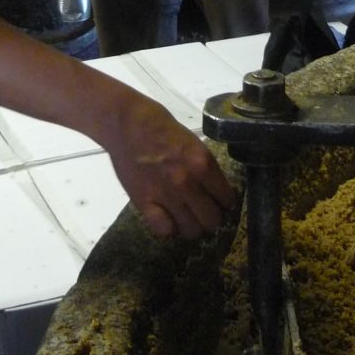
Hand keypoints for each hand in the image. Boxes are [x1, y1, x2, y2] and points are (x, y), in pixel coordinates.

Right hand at [106, 100, 237, 239]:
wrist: (127, 124)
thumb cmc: (162, 129)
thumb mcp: (194, 144)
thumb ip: (206, 170)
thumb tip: (216, 193)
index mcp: (203, 163)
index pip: (227, 199)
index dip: (224, 202)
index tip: (219, 202)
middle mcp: (187, 182)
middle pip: (212, 220)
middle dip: (211, 217)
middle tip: (203, 211)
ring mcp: (165, 195)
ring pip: (191, 230)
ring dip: (191, 225)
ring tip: (186, 216)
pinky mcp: (144, 203)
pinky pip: (164, 230)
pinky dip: (168, 228)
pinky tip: (167, 218)